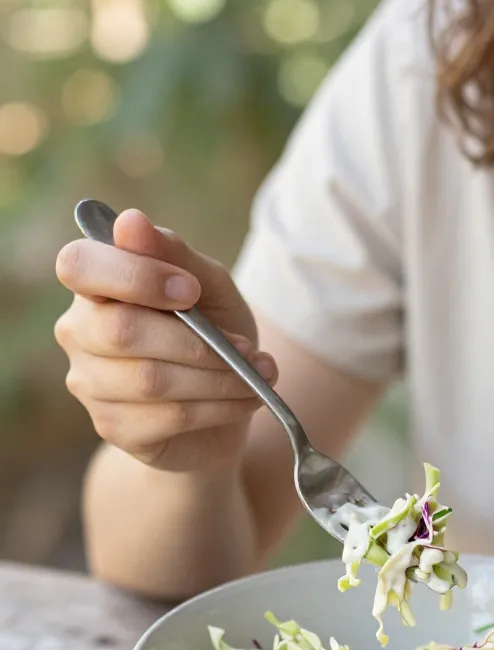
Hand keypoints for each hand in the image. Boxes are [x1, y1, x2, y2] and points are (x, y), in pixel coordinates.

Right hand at [55, 209, 277, 472]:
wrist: (224, 404)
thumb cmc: (211, 334)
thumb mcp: (210, 287)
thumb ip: (175, 254)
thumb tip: (130, 222)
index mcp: (94, 284)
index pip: (79, 266)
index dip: (135, 276)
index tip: (191, 290)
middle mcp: (79, 332)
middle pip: (120, 330)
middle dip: (196, 341)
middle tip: (245, 346)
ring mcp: (90, 384)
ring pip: (150, 380)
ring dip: (219, 377)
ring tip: (258, 374)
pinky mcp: (114, 427)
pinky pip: (169, 417)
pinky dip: (219, 406)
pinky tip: (245, 399)